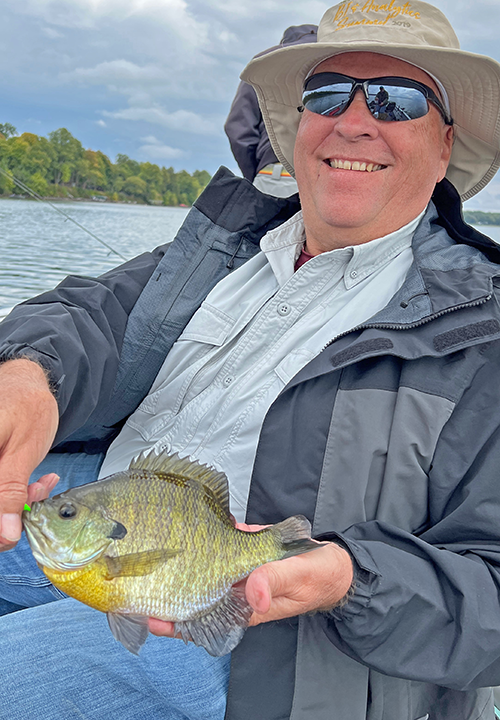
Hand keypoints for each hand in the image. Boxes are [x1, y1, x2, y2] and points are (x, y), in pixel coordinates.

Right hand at [0, 359, 58, 549]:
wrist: (27, 385)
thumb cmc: (26, 405)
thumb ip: (12, 491)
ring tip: (39, 485)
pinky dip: (15, 495)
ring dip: (16, 504)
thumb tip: (5, 532)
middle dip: (9, 512)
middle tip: (36, 494)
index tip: (14, 531)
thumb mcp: (23, 450)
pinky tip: (34, 483)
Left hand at [148, 522, 352, 637]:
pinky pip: (219, 540)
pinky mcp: (243, 546)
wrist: (334, 562)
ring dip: (181, 560)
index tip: (148, 617)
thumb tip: (252, 591)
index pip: (202, 618)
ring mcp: (238, 567)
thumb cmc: (320, 577)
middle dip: (166, 589)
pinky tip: (193, 517)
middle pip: (193, 593)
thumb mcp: (299, 578)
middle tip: (137, 581)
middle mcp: (236, 588)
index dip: (174, 621)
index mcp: (245, 606)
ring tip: (153, 548)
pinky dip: (206, 530)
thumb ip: (275, 581)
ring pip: (202, 567)